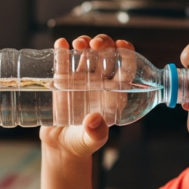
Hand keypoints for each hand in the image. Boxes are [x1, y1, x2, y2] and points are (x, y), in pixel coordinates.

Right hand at [40, 34, 136, 157]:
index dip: (127, 54)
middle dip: (104, 43)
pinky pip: (63, 62)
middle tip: (95, 45)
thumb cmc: (82, 144)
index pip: (126, 70)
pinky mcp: (63, 82)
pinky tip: (61, 43)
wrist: (61, 146)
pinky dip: (62, 51)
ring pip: (87, 53)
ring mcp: (81, 81)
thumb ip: (95, 134)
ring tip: (78, 44)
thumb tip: (93, 120)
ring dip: (85, 42)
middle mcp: (100, 84)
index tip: (121, 45)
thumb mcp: (91, 141)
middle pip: (107, 55)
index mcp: (114, 94)